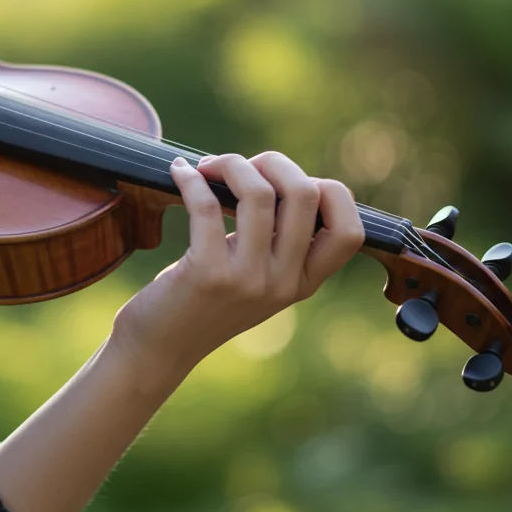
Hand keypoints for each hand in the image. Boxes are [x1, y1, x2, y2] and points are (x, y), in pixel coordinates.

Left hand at [112, 152, 365, 376]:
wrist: (161, 348)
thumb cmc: (206, 303)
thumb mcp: (258, 280)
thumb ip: (280, 243)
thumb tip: (281, 174)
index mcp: (303, 283)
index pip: (350, 231)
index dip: (329, 192)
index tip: (288, 184)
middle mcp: (283, 283)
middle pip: (306, 194)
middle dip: (273, 162)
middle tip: (242, 167)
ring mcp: (248, 280)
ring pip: (259, 193)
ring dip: (230, 164)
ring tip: (208, 167)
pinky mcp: (207, 274)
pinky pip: (206, 205)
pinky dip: (191, 178)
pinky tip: (179, 172)